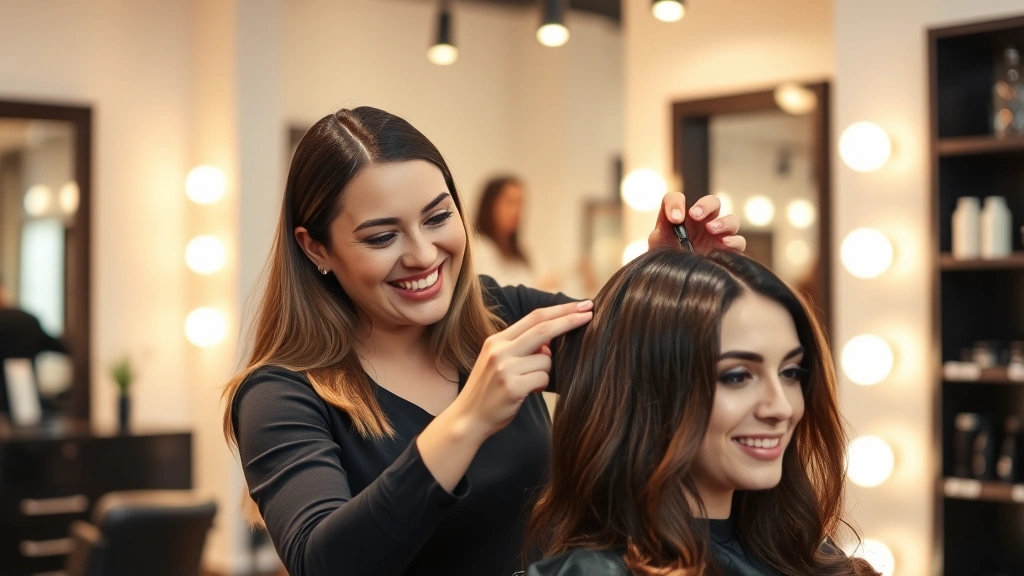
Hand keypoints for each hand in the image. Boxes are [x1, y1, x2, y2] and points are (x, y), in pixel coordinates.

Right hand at [451, 300, 593, 438]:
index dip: (560, 309)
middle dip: (570, 319)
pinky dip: (541, 386)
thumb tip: (550, 344)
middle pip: (543, 328)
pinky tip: (526, 393)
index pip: (534, 317)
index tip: (582, 305)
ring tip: (528, 383)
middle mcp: (499, 350)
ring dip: (546, 371)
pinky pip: (543, 379)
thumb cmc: (489, 391)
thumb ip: (522, 349)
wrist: (467, 418)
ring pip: (546, 360)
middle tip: (590, 313)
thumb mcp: (499, 362)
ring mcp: (505, 368)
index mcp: (497, 340)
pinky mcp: (512, 387)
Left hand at [648, 192, 746, 253]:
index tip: (674, 218)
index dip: (676, 203)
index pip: (678, 199)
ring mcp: (718, 236)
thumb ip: (664, 224)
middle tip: (695, 215)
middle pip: (713, 203)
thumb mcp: (659, 240)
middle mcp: (704, 222)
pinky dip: (734, 240)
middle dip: (705, 205)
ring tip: (711, 229)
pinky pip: (739, 242)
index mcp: (682, 217)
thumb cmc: (666, 259)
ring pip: (731, 221)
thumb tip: (676, 216)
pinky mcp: (729, 252)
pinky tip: (724, 243)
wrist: (673, 282)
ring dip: (723, 222)